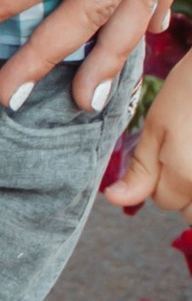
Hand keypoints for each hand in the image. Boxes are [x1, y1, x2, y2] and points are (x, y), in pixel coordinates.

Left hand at [104, 62, 191, 213]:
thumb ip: (140, 168)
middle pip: (191, 212)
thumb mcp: (158, 124)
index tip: (170, 148)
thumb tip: (115, 199)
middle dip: (186, 190)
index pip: (163, 200)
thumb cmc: (191, 88)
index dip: (161, 176)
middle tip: (190, 147)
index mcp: (187, 176)